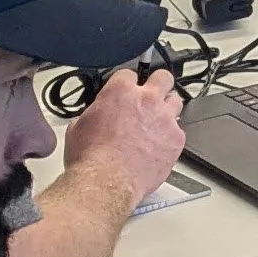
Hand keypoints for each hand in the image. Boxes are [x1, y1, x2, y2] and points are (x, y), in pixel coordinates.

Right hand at [59, 65, 185, 201]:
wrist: (106, 182)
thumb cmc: (91, 158)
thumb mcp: (78, 127)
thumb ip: (94, 113)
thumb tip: (95, 116)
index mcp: (120, 92)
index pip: (129, 74)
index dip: (127, 83)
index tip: (127, 89)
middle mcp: (147, 100)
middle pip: (163, 78)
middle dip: (158, 84)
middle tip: (152, 94)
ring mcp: (164, 119)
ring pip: (176, 102)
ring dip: (167, 109)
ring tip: (158, 121)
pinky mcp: (176, 139)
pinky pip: (179, 130)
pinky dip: (170, 136)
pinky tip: (160, 145)